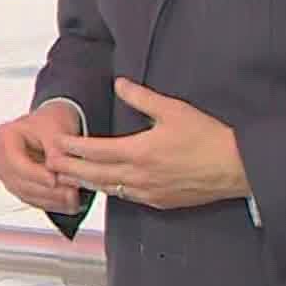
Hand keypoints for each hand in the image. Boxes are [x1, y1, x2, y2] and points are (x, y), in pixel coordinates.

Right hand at [0, 100, 86, 214]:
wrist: (53, 126)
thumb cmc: (51, 122)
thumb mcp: (55, 130)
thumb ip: (54, 151)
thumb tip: (55, 171)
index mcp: (5, 136)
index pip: (15, 161)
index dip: (34, 173)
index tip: (54, 180)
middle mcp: (1, 156)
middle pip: (19, 181)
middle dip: (46, 190)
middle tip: (70, 194)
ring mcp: (7, 173)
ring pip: (25, 193)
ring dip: (50, 200)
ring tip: (73, 201)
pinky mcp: (18, 186)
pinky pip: (32, 199)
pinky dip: (50, 203)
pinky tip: (68, 204)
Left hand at [43, 78, 249, 210]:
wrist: (237, 168)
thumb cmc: (208, 138)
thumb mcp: (173, 110)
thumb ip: (142, 97)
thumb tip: (120, 84)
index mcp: (140, 152)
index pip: (95, 150)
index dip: (72, 147)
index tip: (55, 143)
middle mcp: (140, 176)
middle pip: (94, 174)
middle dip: (69, 169)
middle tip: (49, 164)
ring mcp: (149, 192)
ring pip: (109, 189)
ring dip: (86, 182)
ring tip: (68, 177)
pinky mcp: (160, 201)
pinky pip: (127, 198)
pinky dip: (110, 191)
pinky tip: (105, 186)